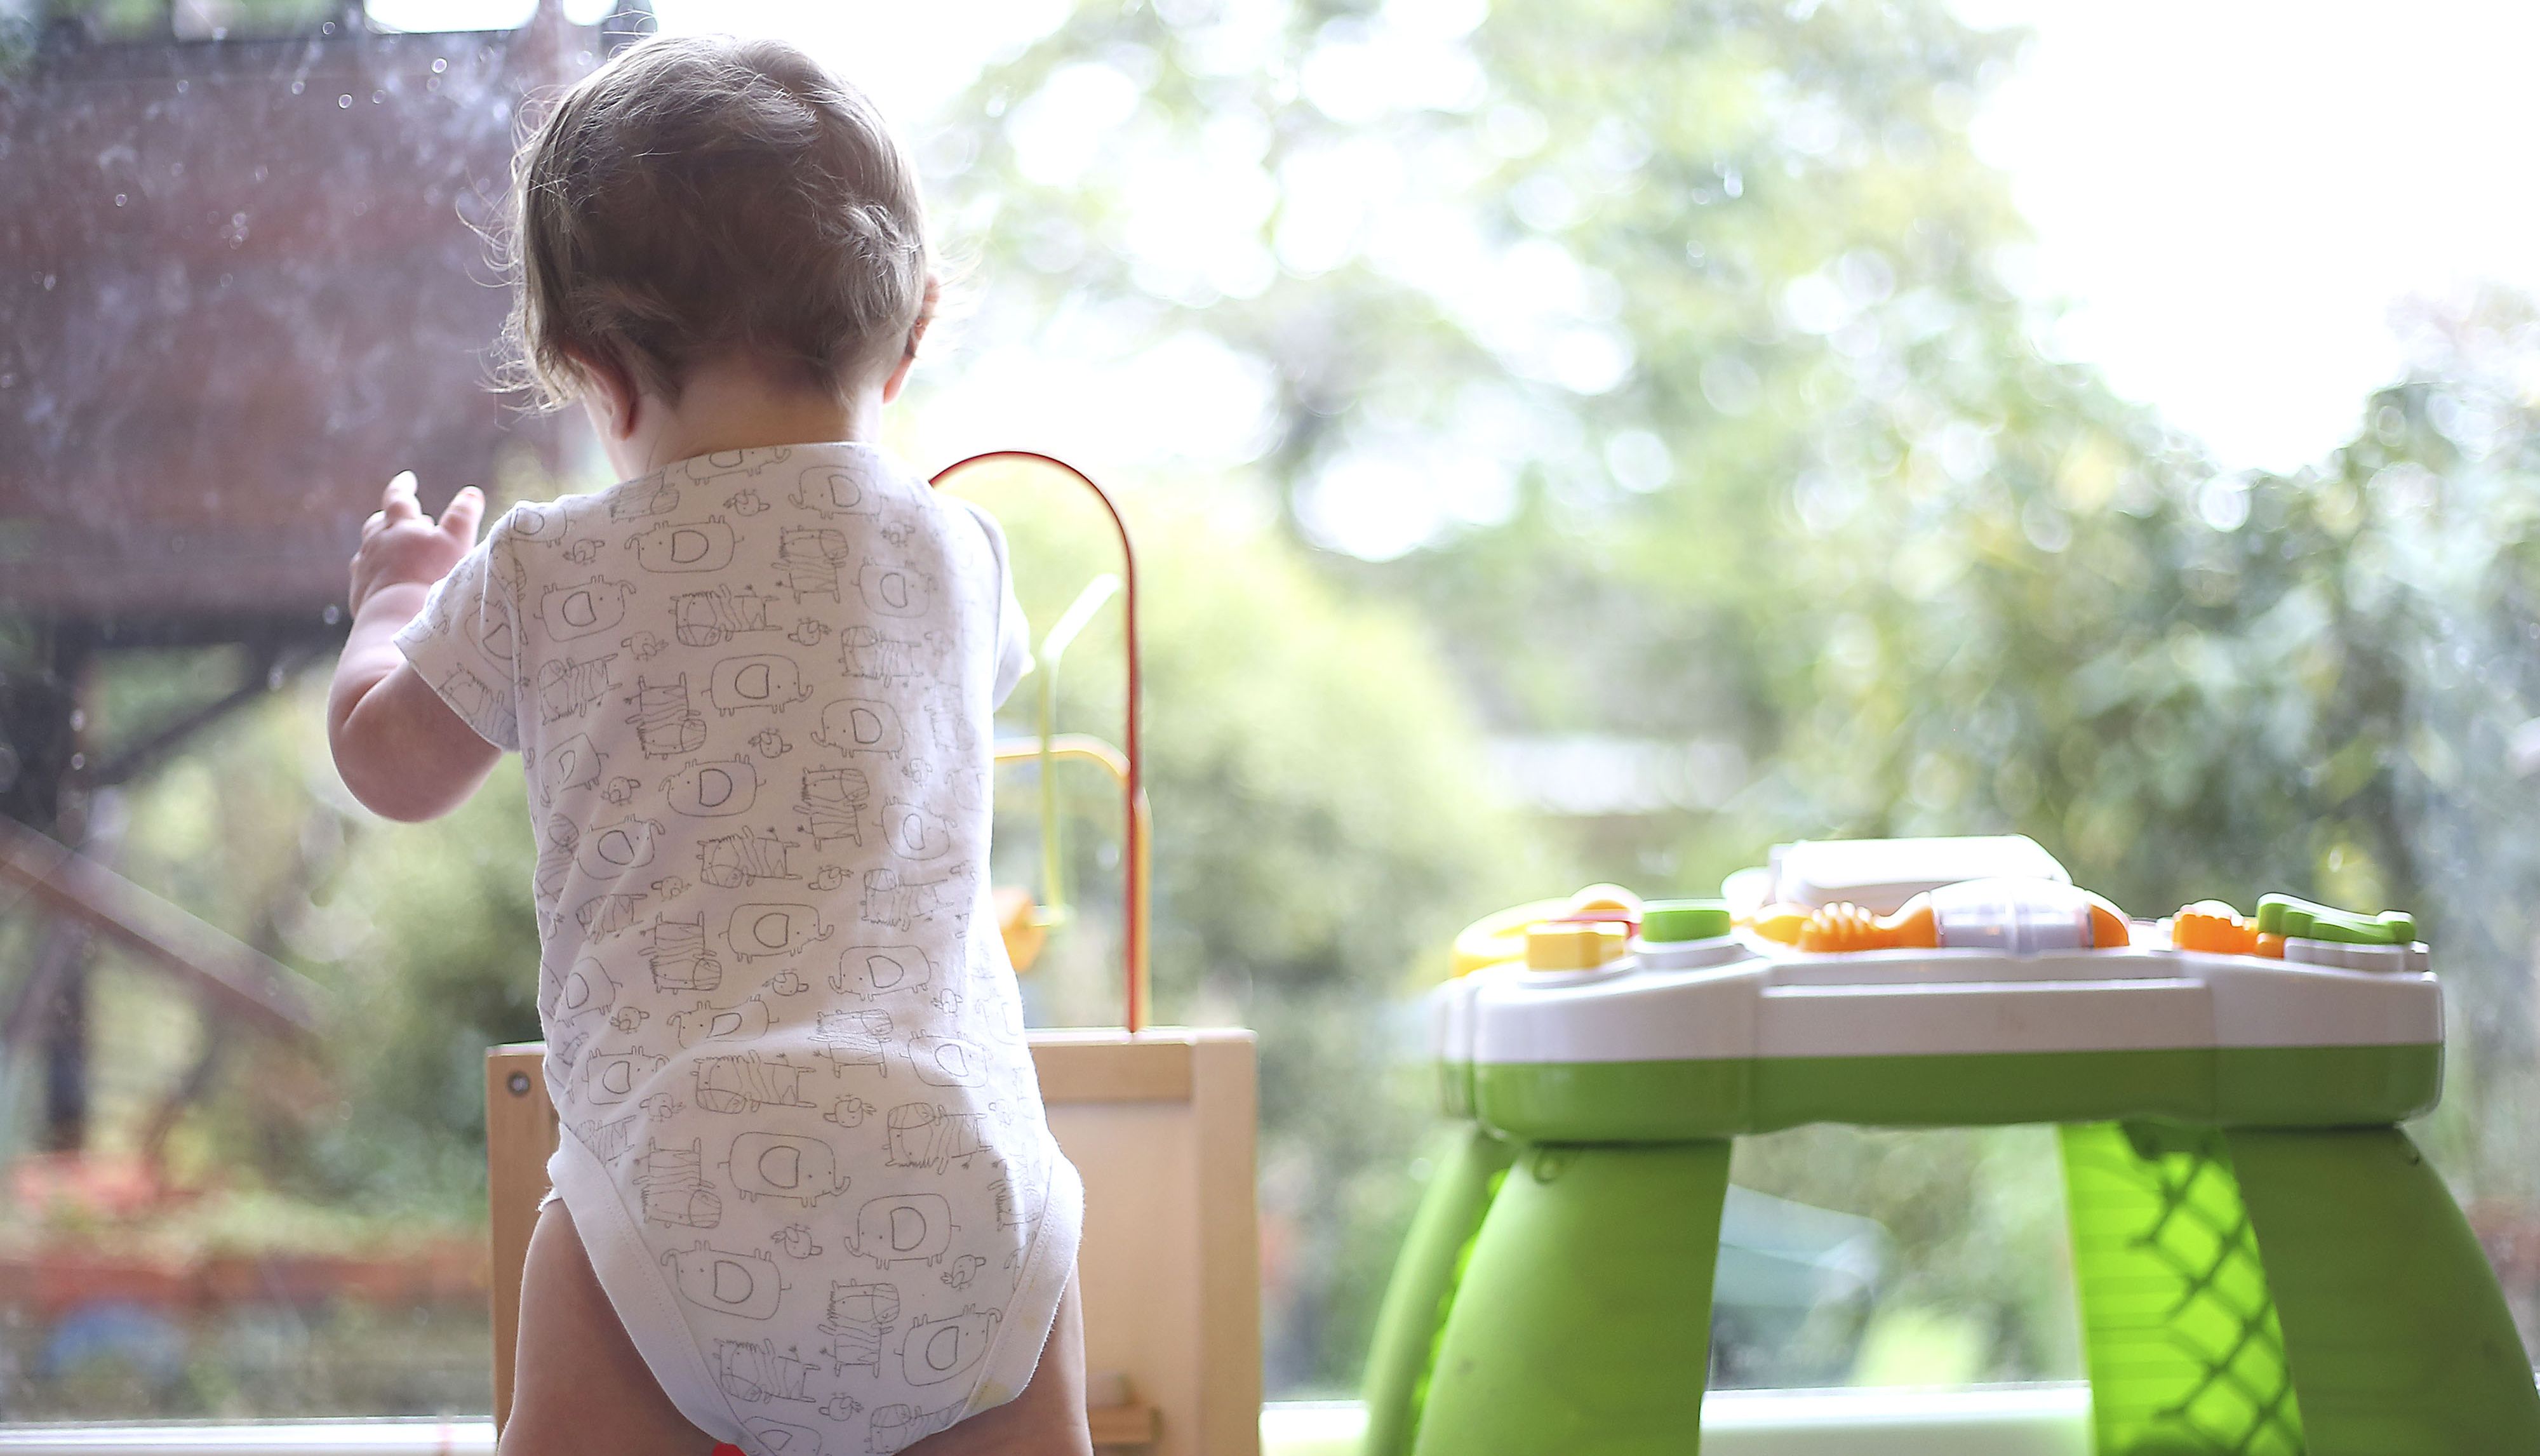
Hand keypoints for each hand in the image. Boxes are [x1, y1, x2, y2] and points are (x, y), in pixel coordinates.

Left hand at [350, 472, 482, 617]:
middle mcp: (375, 544)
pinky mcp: (360, 594)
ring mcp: (365, 569)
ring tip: (395, 551)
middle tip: (405, 520)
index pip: (398, 497)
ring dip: (382, 546)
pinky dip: (376, 572)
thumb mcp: (456, 542)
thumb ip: (463, 516)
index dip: (403, 486)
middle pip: (379, 524)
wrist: (396, 617)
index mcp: (398, 527)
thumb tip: (471, 493)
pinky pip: (365, 576)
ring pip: (369, 550)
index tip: (407, 478)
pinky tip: (386, 580)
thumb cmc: (431, 577)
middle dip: (391, 519)